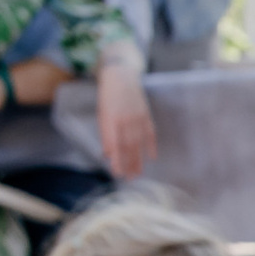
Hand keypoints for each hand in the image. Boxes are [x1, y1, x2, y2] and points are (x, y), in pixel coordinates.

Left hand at [97, 62, 155, 178]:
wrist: (121, 77)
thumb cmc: (108, 97)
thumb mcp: (102, 114)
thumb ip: (106, 135)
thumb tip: (107, 154)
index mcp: (110, 120)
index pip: (114, 145)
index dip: (116, 160)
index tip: (117, 173)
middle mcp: (124, 120)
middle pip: (128, 147)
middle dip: (128, 164)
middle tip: (130, 179)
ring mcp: (137, 117)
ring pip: (139, 143)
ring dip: (139, 159)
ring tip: (138, 173)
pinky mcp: (146, 114)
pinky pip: (150, 133)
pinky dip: (151, 146)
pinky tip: (152, 157)